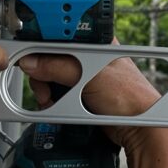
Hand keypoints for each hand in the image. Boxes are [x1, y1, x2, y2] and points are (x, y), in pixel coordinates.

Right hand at [17, 44, 165, 156]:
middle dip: (42, 73)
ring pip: (52, 76)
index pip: (61, 35)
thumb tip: (30, 62)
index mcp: (96, 43)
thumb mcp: (89, 77)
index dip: (43, 43)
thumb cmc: (130, 99)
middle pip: (51, 57)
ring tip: (50, 99)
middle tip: (43, 86)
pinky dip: (51, 99)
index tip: (28, 54)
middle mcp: (89, 57)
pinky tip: (53, 105)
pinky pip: (58, 92)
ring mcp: (85, 77)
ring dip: (46, 89)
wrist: (140, 131)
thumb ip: (57, 67)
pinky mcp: (81, 95)